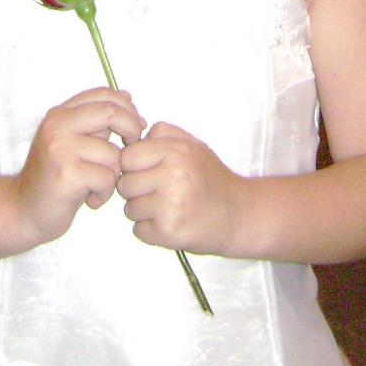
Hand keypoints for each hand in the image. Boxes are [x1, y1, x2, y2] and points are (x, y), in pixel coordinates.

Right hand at [14, 88, 143, 244]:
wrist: (22, 211)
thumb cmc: (55, 179)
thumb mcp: (74, 142)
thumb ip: (96, 121)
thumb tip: (127, 96)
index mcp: (60, 114)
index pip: (104, 94)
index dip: (128, 109)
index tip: (135, 129)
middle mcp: (57, 125)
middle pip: (111, 112)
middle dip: (132, 130)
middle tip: (129, 152)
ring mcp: (60, 148)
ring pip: (113, 153)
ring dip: (114, 175)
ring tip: (98, 187)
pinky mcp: (66, 174)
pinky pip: (107, 177)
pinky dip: (105, 193)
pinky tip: (91, 199)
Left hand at [117, 122, 243, 254]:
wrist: (240, 214)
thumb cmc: (212, 179)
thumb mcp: (193, 145)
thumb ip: (163, 134)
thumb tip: (131, 137)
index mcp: (176, 151)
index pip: (127, 157)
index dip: (134, 165)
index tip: (148, 171)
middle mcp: (173, 176)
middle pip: (125, 184)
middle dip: (137, 190)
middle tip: (160, 192)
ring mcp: (170, 206)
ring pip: (129, 209)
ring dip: (143, 212)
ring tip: (168, 208)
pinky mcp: (169, 232)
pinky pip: (138, 231)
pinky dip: (151, 231)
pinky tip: (171, 222)